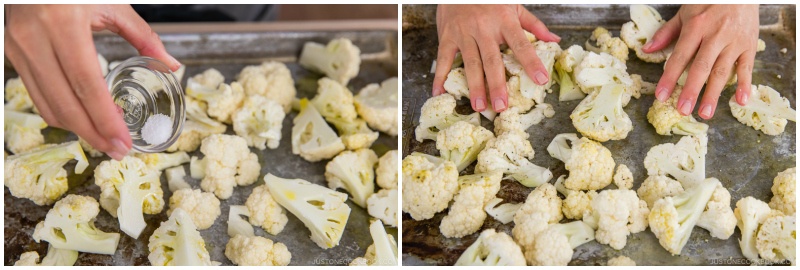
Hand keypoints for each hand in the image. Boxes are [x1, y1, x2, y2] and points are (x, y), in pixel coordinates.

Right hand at [5, 4, 180, 159]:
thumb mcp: (111, 4)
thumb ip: (143, 35)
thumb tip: (173, 65)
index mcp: (63, 24)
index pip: (86, 84)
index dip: (105, 118)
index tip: (124, 141)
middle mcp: (35, 38)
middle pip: (65, 103)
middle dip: (93, 134)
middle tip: (118, 151)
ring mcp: (18, 48)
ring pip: (47, 105)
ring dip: (77, 130)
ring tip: (105, 141)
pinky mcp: (11, 54)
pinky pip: (36, 95)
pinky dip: (60, 114)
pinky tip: (83, 121)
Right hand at [432, 4, 559, 112]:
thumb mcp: (514, 6)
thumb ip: (534, 24)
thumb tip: (554, 40)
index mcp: (504, 21)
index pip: (521, 45)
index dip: (531, 63)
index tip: (540, 80)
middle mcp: (484, 29)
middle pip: (492, 60)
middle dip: (496, 84)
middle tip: (501, 106)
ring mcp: (464, 33)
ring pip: (470, 63)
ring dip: (474, 86)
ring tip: (479, 106)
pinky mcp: (447, 36)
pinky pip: (443, 59)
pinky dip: (441, 77)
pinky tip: (440, 92)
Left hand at [644, 4, 758, 118]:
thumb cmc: (709, 2)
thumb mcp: (685, 12)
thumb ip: (666, 32)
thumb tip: (647, 50)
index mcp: (696, 27)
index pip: (680, 56)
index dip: (670, 77)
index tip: (661, 96)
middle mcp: (715, 36)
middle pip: (701, 67)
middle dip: (691, 90)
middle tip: (683, 110)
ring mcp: (734, 42)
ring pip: (723, 71)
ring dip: (714, 93)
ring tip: (705, 113)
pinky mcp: (749, 45)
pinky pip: (747, 67)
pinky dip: (745, 84)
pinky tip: (740, 101)